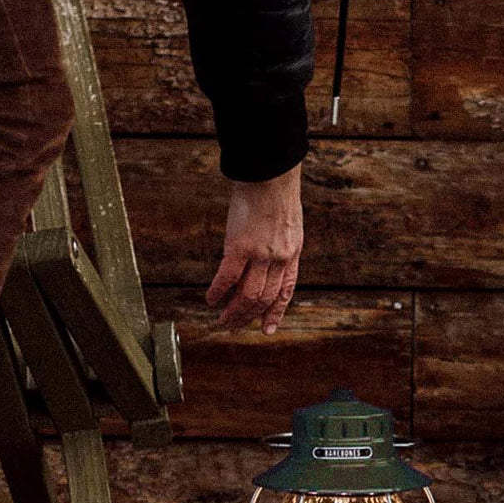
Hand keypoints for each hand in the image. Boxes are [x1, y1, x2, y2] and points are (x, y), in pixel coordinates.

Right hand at [206, 163, 302, 334]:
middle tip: (233, 325)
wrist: (270, 174)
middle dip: (248, 316)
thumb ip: (280, 244)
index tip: (266, 328)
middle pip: (264, 298)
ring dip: (233, 311)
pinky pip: (227, 278)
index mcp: (293, 253)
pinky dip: (218, 292)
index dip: (275, 312)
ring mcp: (260, 254)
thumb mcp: (288, 223)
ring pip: (248, 295)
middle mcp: (279, 258)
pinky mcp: (239, 246)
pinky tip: (210, 299)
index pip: (285, 291)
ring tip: (222, 318)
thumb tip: (265, 259)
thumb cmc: (275, 192)